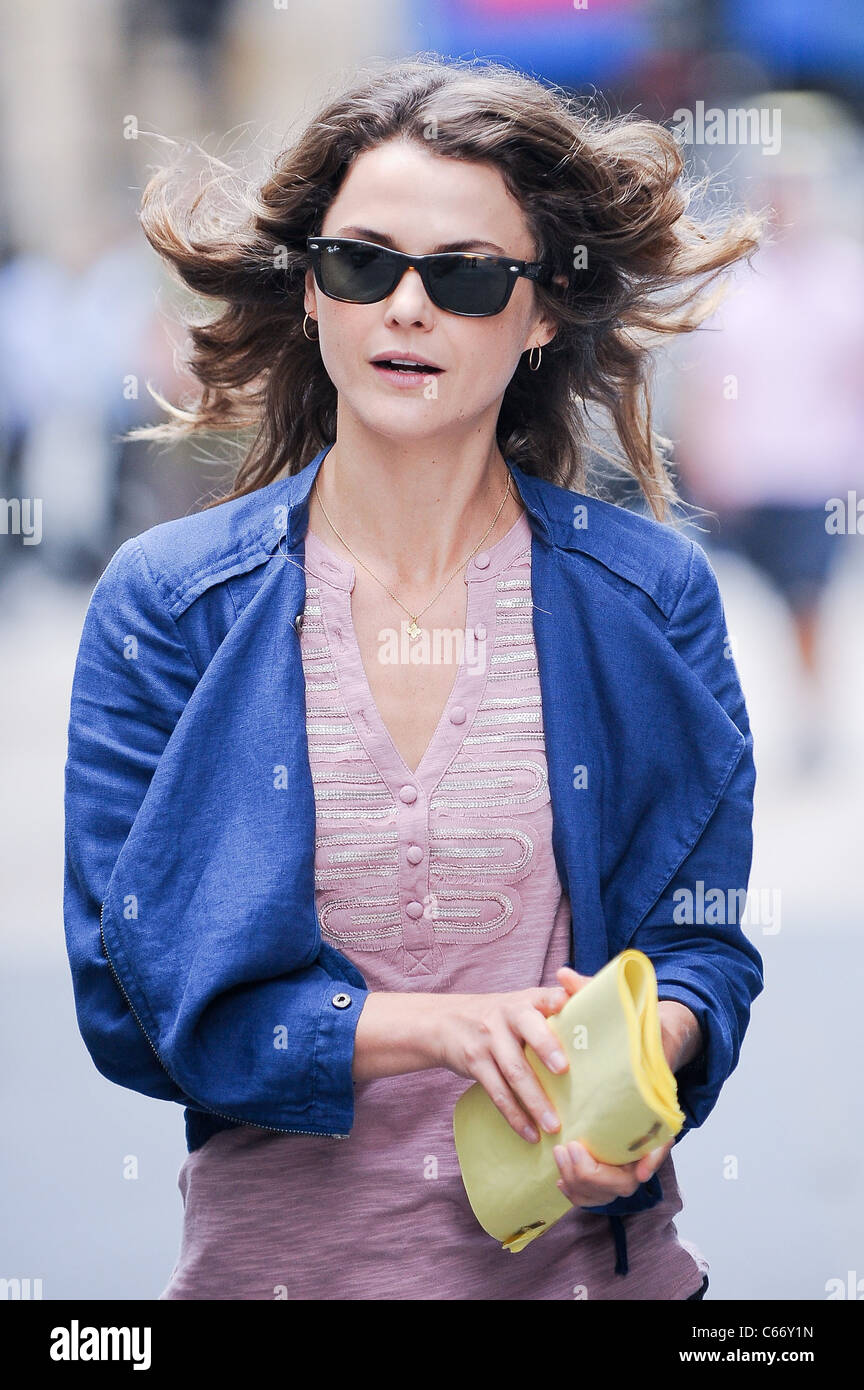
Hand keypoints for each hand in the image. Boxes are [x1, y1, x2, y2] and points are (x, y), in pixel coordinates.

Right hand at [433, 981, 585, 1142]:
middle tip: (563, 1071)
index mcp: (527, 1000)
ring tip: (555, 1125)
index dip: (558, 999)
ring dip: (535, 1100)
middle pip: (528, 1030)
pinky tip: (530, 1133)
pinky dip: (514, 1116)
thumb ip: (555, 1008)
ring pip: (514, 1070)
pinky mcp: (475, 1062)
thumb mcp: (523, 1003)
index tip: (567, 1004)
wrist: (445, 1021)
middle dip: (545, 1048)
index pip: (546, 996)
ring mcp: (489, 1038)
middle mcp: (508, 1014)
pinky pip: (496, 1092)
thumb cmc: (500, 1017)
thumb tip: (600, 1016)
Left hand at [552, 965, 679, 1204]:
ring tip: (560, 1167)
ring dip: (588, 1184)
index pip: (663, 1134)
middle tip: (568, 1154)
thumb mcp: (620, 1008)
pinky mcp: (611, 1151)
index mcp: (653, 1094)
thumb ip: (591, 991)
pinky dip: (585, 1190)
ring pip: (616, 1185)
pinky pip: (602, 1185)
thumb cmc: (634, 1029)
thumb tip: (564, 974)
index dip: (652, 1154)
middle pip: (631, 1171)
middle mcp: (644, 1125)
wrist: (651, 1042)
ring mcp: (628, 1142)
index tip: (639, 1168)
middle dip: (598, 1173)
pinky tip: (563, 1183)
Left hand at [553, 1135, 674, 1207]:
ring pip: (581, 1196)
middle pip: (588, 1187)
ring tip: (559, 1153)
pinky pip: (580, 1200)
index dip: (583, 1167)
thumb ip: (656, 1153)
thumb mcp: (657, 1135)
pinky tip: (561, 1180)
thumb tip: (642, 1176)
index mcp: (632, 1176)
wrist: (642, 1126)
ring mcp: (609, 1192)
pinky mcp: (599, 1192)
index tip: (574, 1145)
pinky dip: (568, 1189)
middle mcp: (621, 1188)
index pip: (605, 1180)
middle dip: (571, 1168)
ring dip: (566, 1175)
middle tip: (563, 1146)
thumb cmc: (646, 1129)